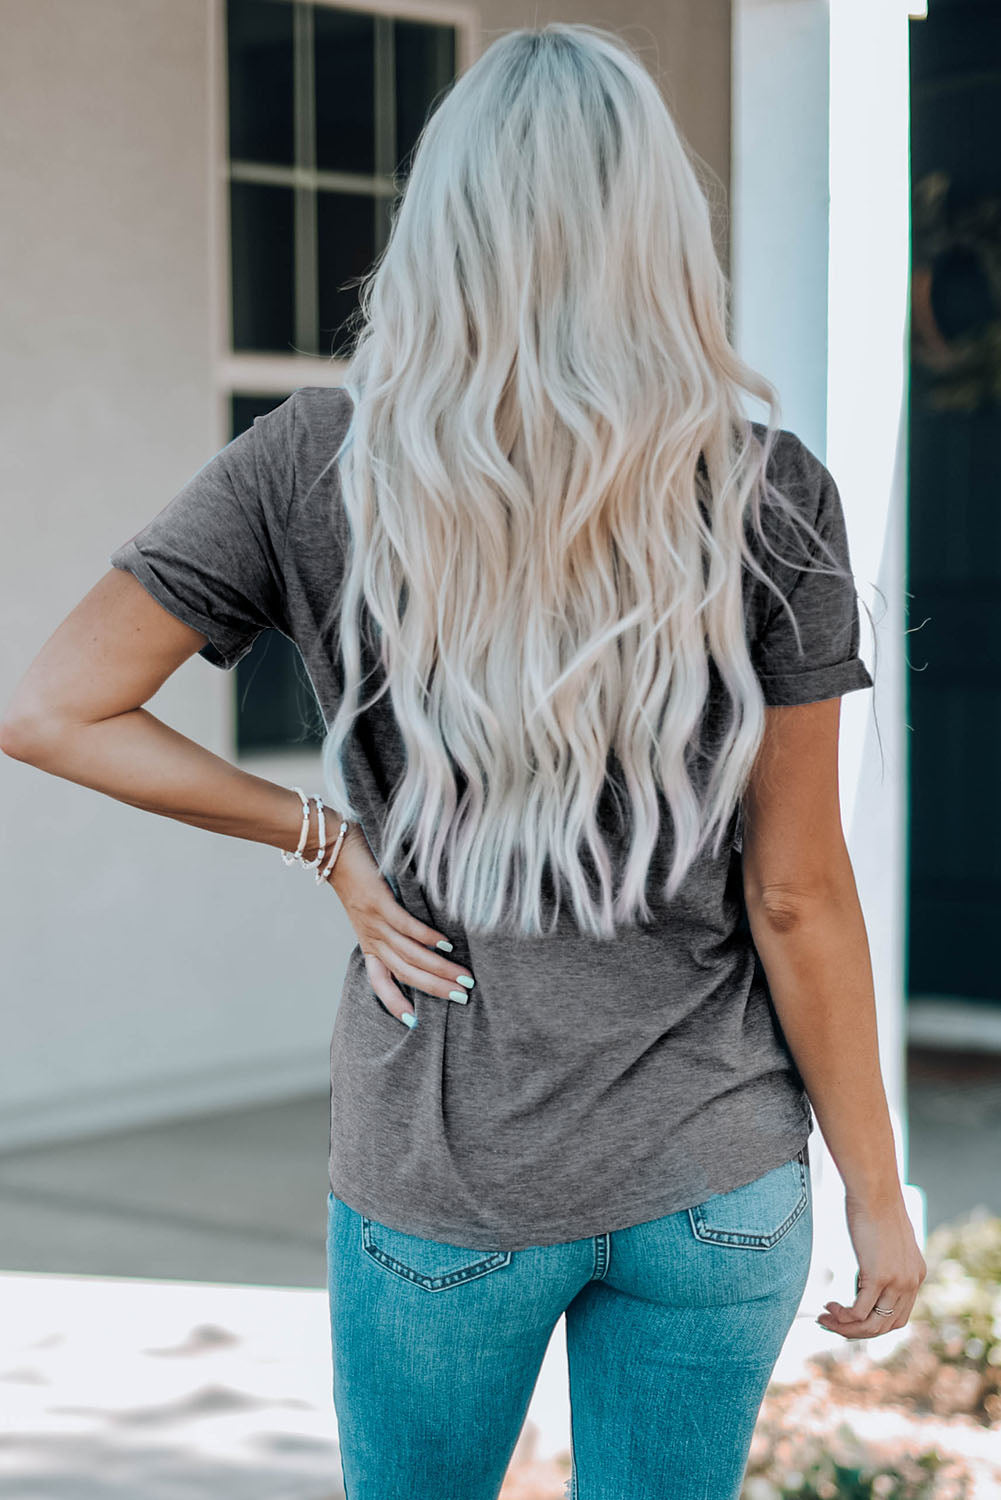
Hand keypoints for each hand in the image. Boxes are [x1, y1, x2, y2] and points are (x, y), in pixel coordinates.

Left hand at [324, 825, 474, 1025]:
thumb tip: (429, 937)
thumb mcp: (372, 910)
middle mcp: (372, 938)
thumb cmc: (359, 876)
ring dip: (439, 969)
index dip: (395, 1004)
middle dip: (435, 988)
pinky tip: (446, 944)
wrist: (332, 848)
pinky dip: (426, 938)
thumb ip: (394, 925)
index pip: (381, 983)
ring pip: (409, 955)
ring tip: (463, 977)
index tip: (414, 1023)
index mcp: (370, 944)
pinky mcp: (380, 902)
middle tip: (463, 997)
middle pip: (405, 974)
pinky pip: (405, 926)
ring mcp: (375, 922)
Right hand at [816, 1189, 926, 1338]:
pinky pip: (859, 1312)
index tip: (849, 1319)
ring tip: (825, 1318)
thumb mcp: (886, 1238)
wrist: (875, 1190)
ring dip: (847, 1328)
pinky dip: (842, 1317)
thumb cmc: (874, 1206)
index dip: (872, 1324)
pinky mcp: (879, 1277)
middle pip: (886, 1326)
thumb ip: (883, 1258)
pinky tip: (829, 1307)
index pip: (898, 1315)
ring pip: (872, 1325)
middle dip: (858, 1332)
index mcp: (915, 1274)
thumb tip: (866, 1268)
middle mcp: (911, 1282)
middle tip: (833, 1324)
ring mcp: (897, 1282)